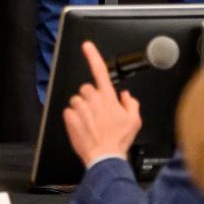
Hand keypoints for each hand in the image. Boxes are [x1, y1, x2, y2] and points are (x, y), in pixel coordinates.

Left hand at [62, 41, 141, 165]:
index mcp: (108, 98)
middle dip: (90, 97)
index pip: (100, 71)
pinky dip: (74, 118)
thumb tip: (126, 96)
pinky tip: (83, 127)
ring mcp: (80, 108)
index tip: (87, 46)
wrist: (105, 157)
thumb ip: (132, 104)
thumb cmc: (118, 141)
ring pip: (76, 100)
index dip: (93, 56)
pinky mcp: (69, 117)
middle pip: (86, 89)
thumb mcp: (135, 121)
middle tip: (97, 112)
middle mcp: (93, 100)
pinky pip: (68, 111)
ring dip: (82, 108)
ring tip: (90, 122)